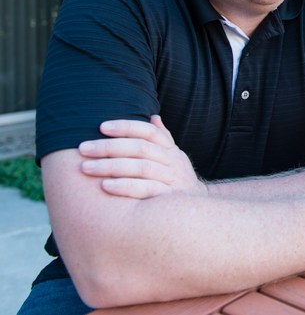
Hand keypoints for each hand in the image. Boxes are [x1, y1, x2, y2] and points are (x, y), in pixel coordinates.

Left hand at [79, 115, 207, 198]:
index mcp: (170, 150)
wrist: (198, 210)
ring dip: (111, 166)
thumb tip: (153, 117)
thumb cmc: (178, 181)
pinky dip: (125, 187)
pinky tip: (105, 186)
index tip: (101, 127)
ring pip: (141, 167)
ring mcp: (172, 179)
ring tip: (86, 168)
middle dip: (109, 147)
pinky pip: (146, 190)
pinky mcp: (169, 198)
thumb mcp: (175, 158)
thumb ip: (163, 139)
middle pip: (140, 148)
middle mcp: (172, 161)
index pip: (148, 131)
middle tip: (83, 149)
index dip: (126, 127)